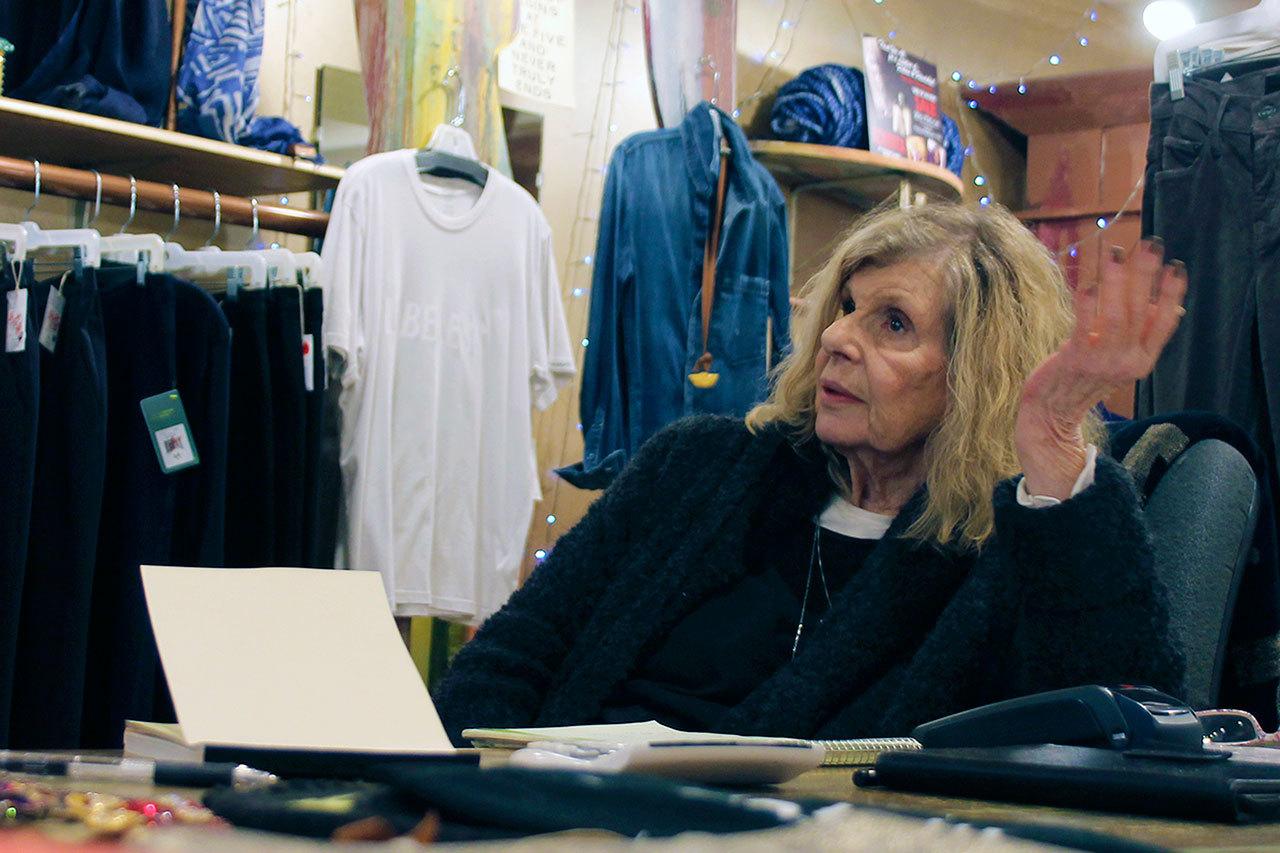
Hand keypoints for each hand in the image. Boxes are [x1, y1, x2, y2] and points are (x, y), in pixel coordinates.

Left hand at [1015, 239, 1187, 498]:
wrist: (1051, 414)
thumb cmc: (1083, 378)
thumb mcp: (1120, 359)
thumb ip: (1142, 334)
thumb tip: (1171, 305)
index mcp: (1143, 360)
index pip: (1165, 322)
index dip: (1172, 293)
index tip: (1175, 264)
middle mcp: (1128, 362)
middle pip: (1142, 310)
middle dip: (1146, 274)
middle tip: (1149, 243)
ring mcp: (1104, 363)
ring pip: (1117, 315)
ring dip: (1117, 281)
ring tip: (1115, 252)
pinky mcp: (1077, 360)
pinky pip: (1085, 328)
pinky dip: (1088, 305)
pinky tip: (1087, 284)